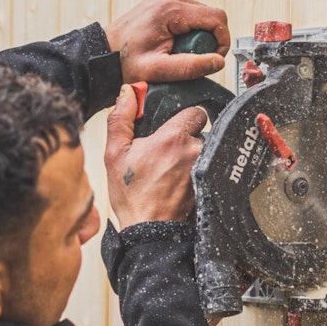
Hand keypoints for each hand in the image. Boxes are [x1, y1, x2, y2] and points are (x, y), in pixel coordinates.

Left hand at [104, 0, 229, 83]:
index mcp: (170, 9)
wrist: (103, 54)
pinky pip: (190, 15)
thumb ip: (190, 67)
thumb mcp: (158, 70)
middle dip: (208, 40)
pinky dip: (188, 31)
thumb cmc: (124, 62)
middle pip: (211, 16)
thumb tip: (218, 62)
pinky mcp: (164, 0)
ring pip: (202, 16)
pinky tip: (173, 43)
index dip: (222, 41)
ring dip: (198, 36)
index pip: (217, 18)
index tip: (213, 59)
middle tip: (190, 58)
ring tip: (178, 52)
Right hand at [105, 84, 206, 227]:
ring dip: (194, 157)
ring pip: (206, 151)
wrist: (150, 231)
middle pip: (202, 132)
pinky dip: (198, 173)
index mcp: (174, 137)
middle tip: (168, 155)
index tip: (172, 130)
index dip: (183, 119)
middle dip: (188, 139)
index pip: (195, 111)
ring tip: (174, 172)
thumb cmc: (133, 197)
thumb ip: (121, 119)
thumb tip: (127, 94)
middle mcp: (195, 151)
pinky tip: (182, 184)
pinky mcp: (211, 183)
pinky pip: (209, 169)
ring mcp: (206, 168)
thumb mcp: (115, 154)